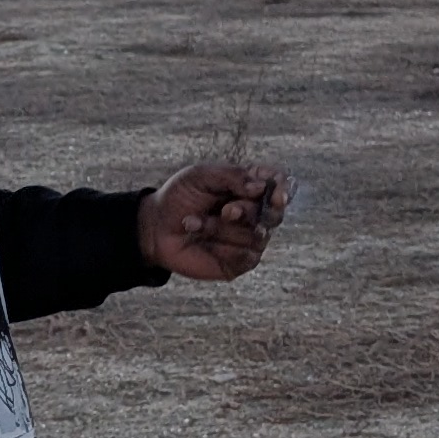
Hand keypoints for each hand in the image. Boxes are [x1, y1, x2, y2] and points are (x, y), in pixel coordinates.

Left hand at [141, 163, 287, 282]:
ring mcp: (249, 239)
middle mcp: (255, 213)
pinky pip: (246, 256)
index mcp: (250, 187)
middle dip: (249, 212)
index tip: (275, 193)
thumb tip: (262, 187)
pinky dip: (222, 247)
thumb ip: (233, 176)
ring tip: (194, 223)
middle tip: (226, 210)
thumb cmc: (179, 197)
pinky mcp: (239, 262)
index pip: (281, 185)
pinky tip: (200, 238)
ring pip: (257, 236)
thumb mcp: (202, 175)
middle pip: (275, 214)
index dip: (284, 189)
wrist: (154, 227)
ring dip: (222, 229)